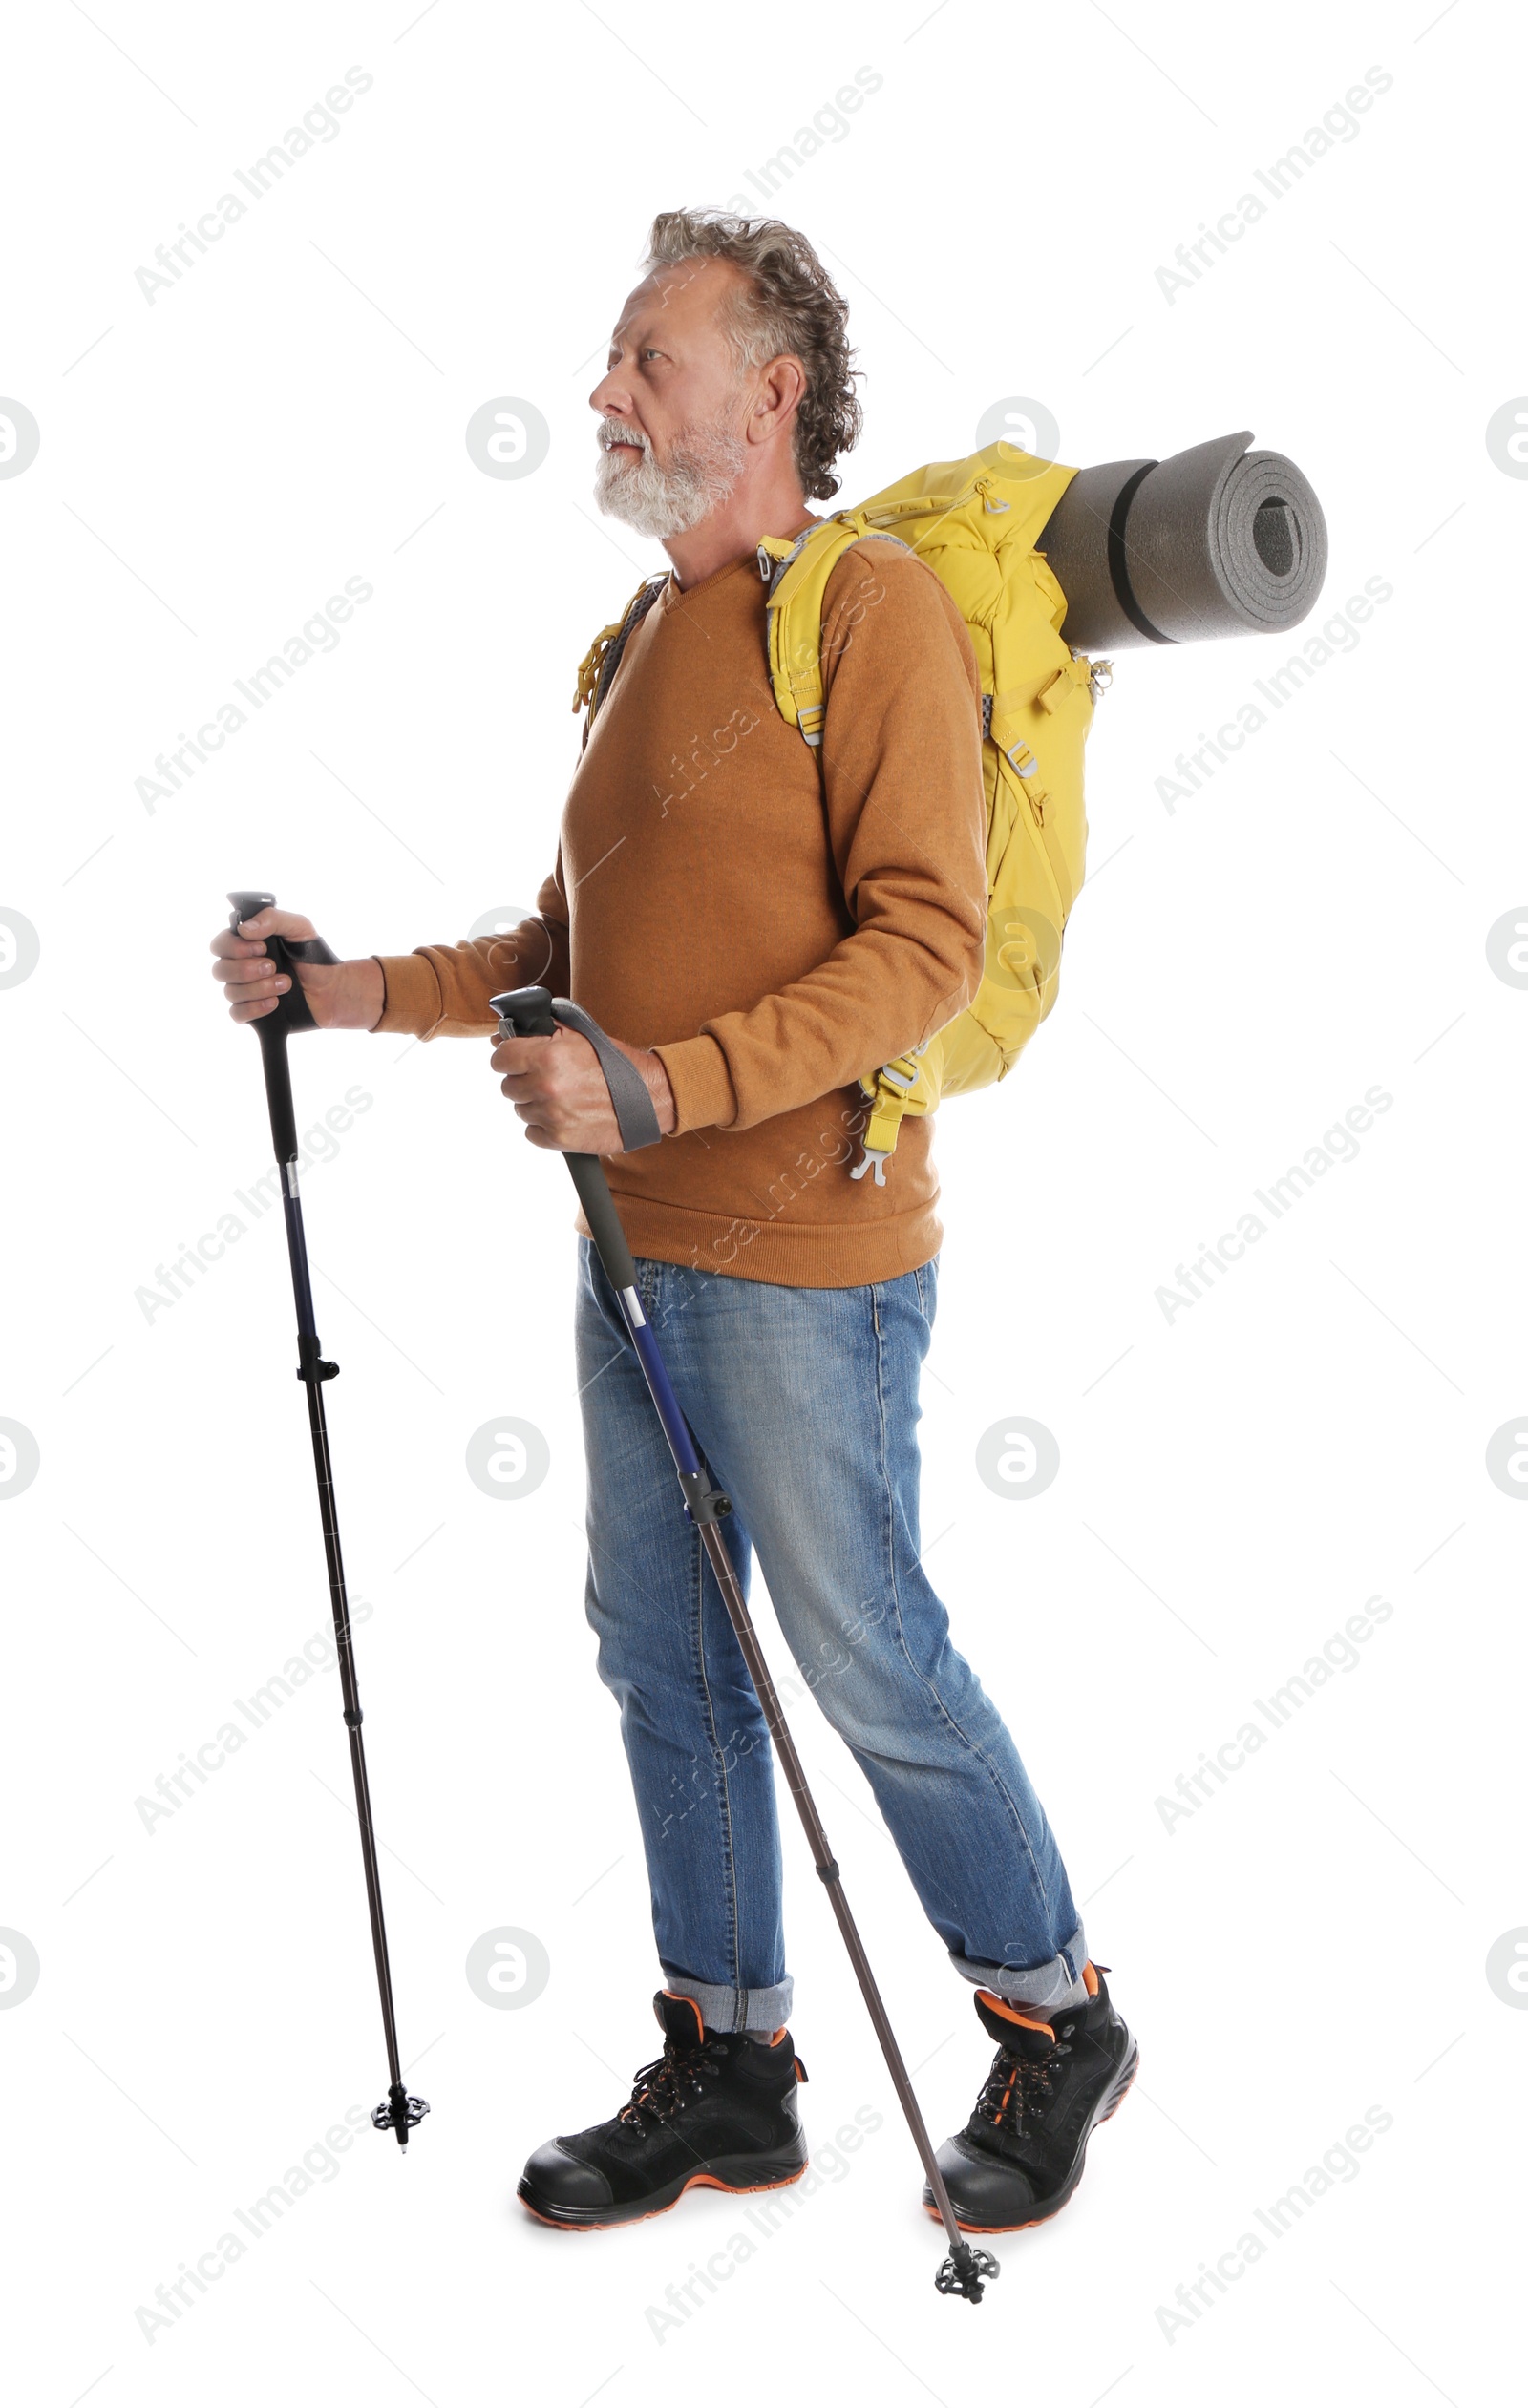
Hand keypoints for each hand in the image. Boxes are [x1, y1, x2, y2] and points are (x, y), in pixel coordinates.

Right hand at [210, 906, 383, 1029]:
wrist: (333, 989)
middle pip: (220, 970)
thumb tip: (244, 929)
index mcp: (247, 944)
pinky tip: (275, 1003)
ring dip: (258, 988)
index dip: (235, 947)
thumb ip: (273, 920)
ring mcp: (246, 991)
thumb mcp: (300, 928)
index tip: (262, 948)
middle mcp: (241, 967)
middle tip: (273, 967)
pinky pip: (237, 1014)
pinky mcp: (254, 1012)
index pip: (221, 944)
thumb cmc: (314, 956)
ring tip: (286, 983)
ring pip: (230, 992)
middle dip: (246, 969)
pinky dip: (254, 1008)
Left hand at [491, 1025, 675, 1153]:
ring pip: (520, 1110)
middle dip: (524, 1081)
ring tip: (562, 1098)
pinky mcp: (559, 1139)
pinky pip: (532, 1133)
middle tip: (547, 1079)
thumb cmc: (616, 1065)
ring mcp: (551, 1116)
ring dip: (535, 1104)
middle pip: (508, 1086)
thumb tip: (501, 1035)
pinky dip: (543, 1126)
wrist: (649, 1098)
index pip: (500, 1058)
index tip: (516, 1060)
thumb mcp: (580, 1035)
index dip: (508, 1057)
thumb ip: (540, 1030)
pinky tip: (564, 1115)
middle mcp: (546, 1087)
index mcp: (547, 1057)